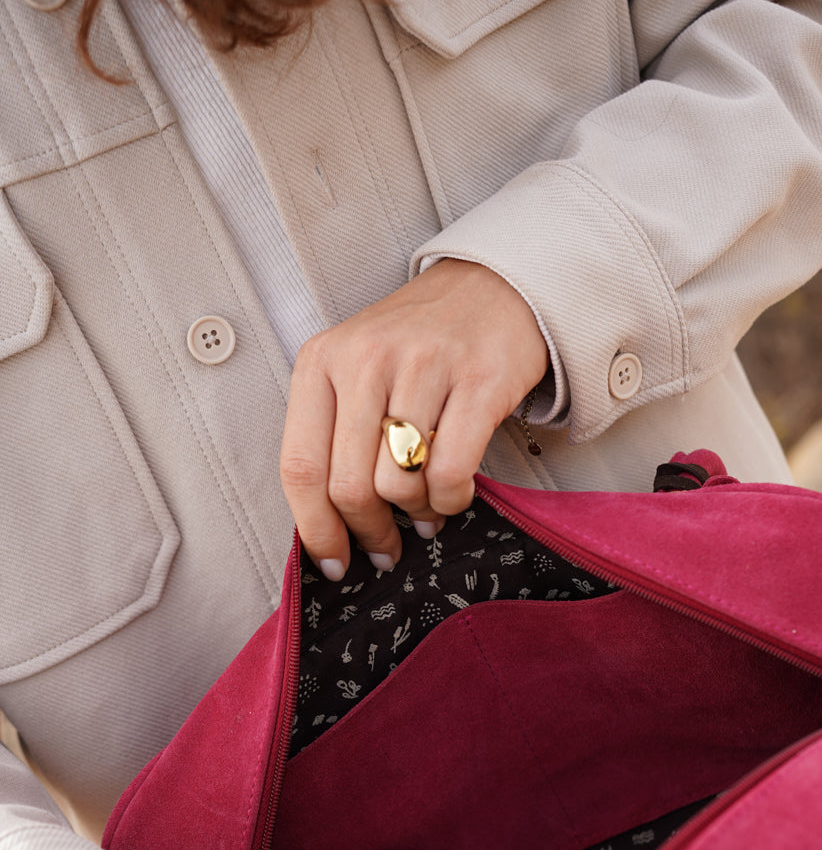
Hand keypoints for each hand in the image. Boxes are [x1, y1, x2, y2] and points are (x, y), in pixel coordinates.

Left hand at [280, 258, 548, 577]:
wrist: (492, 286)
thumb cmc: (419, 343)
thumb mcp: (356, 371)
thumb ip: (334, 435)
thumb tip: (329, 527)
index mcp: (322, 360)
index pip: (300, 466)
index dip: (315, 530)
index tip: (332, 563)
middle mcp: (366, 358)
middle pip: (350, 486)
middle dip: (370, 532)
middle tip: (386, 547)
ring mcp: (424, 365)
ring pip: (399, 483)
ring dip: (416, 513)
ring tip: (426, 509)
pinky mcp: (478, 380)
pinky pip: (451, 471)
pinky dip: (451, 499)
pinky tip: (453, 493)